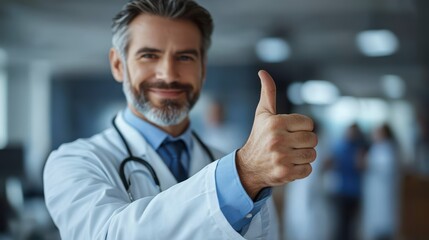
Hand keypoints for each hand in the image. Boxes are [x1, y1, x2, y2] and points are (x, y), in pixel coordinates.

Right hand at [236, 70, 316, 198]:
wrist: (248, 166)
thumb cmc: (259, 136)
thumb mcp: (262, 114)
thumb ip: (268, 93)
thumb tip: (263, 72)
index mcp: (275, 123)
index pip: (308, 123)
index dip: (301, 128)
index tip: (289, 132)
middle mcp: (278, 140)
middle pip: (313, 139)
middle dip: (305, 142)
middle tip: (291, 145)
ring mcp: (281, 158)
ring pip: (312, 155)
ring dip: (303, 156)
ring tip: (289, 155)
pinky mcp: (285, 173)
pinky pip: (308, 169)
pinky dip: (301, 169)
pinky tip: (289, 165)